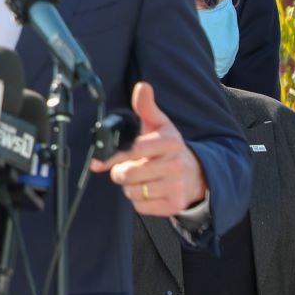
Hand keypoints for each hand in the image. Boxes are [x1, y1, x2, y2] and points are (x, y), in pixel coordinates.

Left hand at [96, 82, 207, 215]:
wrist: (197, 174)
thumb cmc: (170, 149)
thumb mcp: (161, 126)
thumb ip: (147, 107)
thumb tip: (142, 87)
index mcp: (170, 142)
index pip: (133, 150)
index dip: (112, 157)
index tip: (98, 162)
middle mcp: (175, 164)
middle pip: (128, 174)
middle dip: (120, 173)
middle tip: (127, 168)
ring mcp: (176, 186)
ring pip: (133, 192)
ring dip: (130, 188)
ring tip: (141, 179)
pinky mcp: (174, 204)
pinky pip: (141, 207)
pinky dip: (139, 201)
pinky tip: (149, 190)